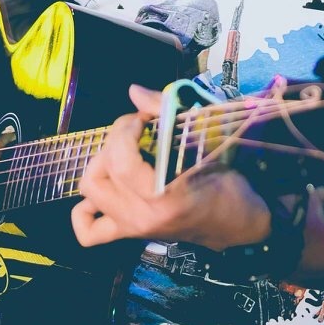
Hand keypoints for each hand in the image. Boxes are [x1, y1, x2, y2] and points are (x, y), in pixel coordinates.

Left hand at [71, 85, 270, 252]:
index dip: (124, 131)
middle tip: (136, 130)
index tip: (142, 118)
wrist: (237, 223)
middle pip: (100, 172)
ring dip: (101, 165)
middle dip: (113, 142)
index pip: (121, 162)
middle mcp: (140, 217)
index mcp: (161, 197)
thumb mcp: (206, 144)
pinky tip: (106, 188)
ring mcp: (132, 228)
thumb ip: (168, 113)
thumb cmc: (226, 183)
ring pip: (90, 192)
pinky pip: (89, 231)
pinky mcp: (128, 234)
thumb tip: (133, 91)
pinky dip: (86, 209)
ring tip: (123, 153)